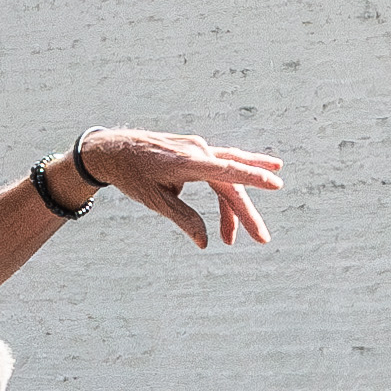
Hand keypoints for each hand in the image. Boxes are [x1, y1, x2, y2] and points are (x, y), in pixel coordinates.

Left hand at [68, 128, 283, 248]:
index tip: (275, 182)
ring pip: (229, 173)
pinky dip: (234, 177)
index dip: (253, 177)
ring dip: (240, 200)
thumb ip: (183, 219)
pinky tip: (253, 175)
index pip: (227, 171)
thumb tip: (204, 242)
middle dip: (245, 213)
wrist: (115, 150)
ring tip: (260, 213)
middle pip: (230, 183)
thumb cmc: (133, 175)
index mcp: (188, 162)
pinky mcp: (195, 151)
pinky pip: (221, 165)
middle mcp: (198, 151)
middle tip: (262, 239)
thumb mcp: (155, 201)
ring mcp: (198, 148)